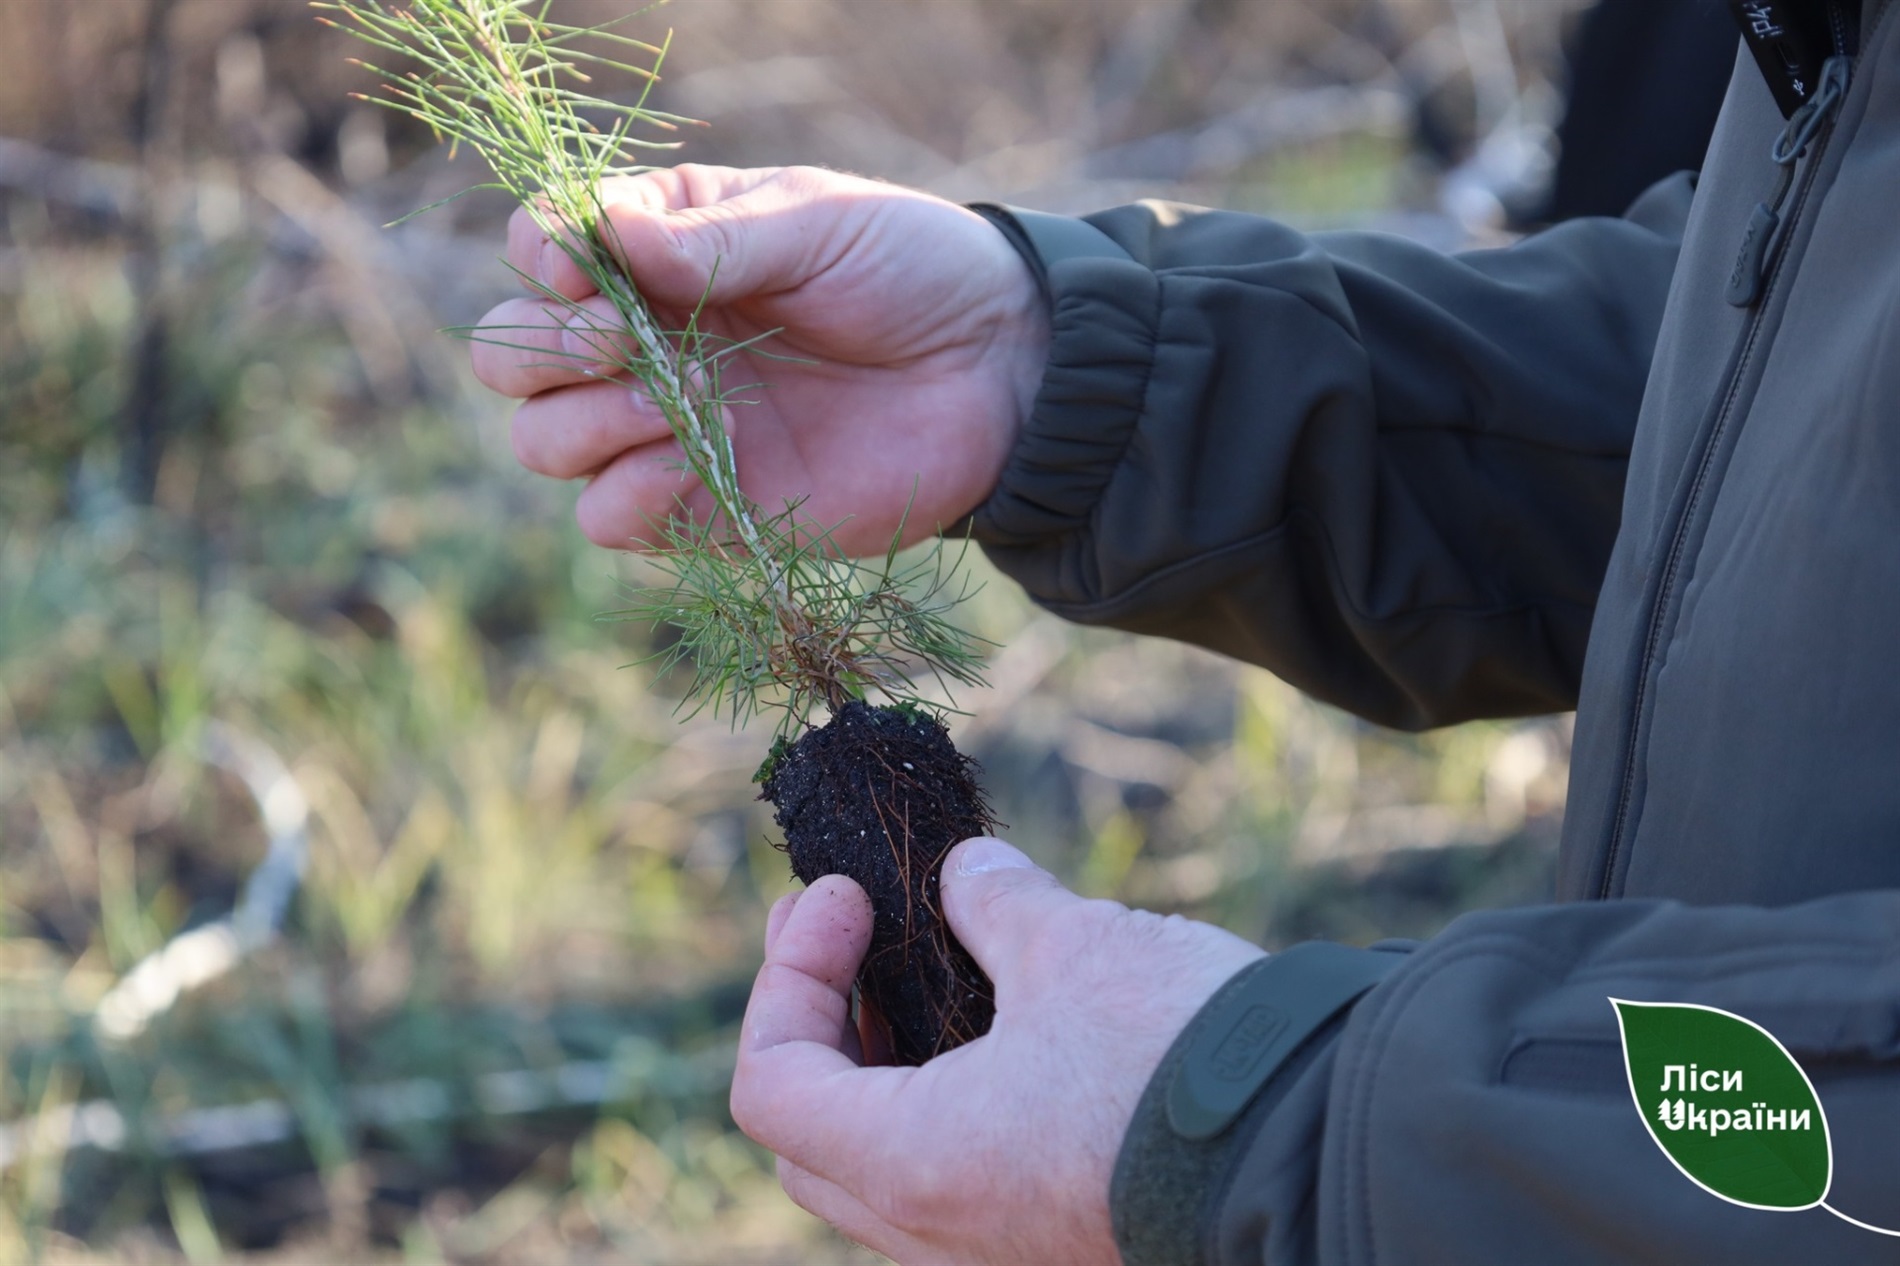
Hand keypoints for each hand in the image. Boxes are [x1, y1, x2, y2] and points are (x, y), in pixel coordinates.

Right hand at [470, 165, 1049, 553]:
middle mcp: (648, 338)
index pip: (543, 248)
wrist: (1003, 376)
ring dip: (585, 421)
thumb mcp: (819, 221)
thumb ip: (714, 236)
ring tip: (680, 398)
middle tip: (622, 339)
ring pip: (545, 442)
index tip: (585, 268)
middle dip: (542, 347)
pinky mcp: (705, 508)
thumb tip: (608, 236)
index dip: (542, 258)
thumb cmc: (916, 273)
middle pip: (518, 356)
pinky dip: (625, 494)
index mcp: (664, 249)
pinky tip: (688, 463)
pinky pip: (609, 519)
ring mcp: (668, 426)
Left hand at [730, 837, 1265, 1264]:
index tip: (846, 897)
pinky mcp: (1055, 1243)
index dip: (789, 975)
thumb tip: (965, 871)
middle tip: (847, 929)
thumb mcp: (1074, 948)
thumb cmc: (1181, 1055)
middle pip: (808, 1139)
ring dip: (876, 1064)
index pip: (773, 1085)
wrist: (1321, 1151)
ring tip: (916, 967)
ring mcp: (998, 1251)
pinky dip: (942, 1102)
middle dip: (815, 1021)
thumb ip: (996, 904)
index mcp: (913, 1163)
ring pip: (881, 1169)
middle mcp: (938, 1233)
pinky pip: (955, 1182)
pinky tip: (995, 1028)